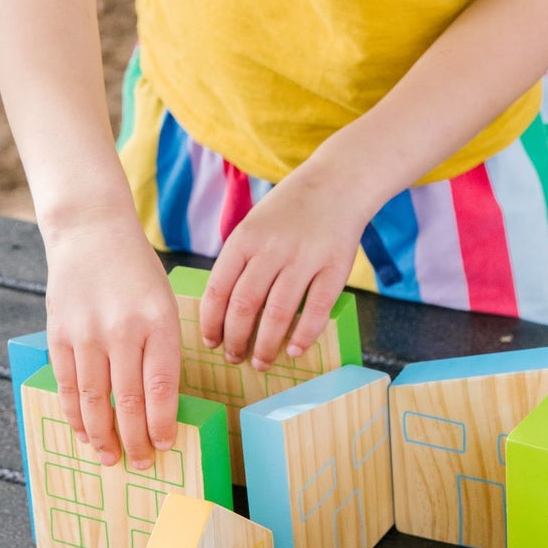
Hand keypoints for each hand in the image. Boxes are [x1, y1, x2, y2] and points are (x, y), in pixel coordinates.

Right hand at [42, 215, 180, 469]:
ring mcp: (87, 334)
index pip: (162, 386)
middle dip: (135, 440)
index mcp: (158, 322)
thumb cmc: (137, 272)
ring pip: (94, 400)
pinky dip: (75, 414)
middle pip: (127, 401)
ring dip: (102, 436)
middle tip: (142, 463)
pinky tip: (84, 432)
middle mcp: (123, 331)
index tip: (166, 445)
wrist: (92, 231)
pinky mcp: (60, 334)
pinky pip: (66, 385)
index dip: (162, 422)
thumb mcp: (164, 303)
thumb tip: (160, 403)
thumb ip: (163, 348)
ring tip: (110, 458)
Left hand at [198, 160, 368, 369]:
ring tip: (261, 362)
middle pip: (245, 305)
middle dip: (236, 340)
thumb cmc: (289, 212)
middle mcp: (272, 249)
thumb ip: (239, 262)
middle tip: (234, 358)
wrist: (337, 184)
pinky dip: (304, 335)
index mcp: (245, 239)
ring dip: (266, 344)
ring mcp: (305, 258)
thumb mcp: (253, 226)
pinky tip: (295, 350)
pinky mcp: (335, 267)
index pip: (219, 289)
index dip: (212, 322)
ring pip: (279, 312)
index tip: (211, 342)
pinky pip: (317, 309)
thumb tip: (222, 313)